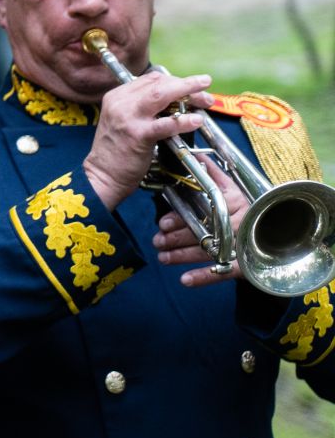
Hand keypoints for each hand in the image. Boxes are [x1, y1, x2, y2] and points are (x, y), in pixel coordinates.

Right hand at [83, 71, 212, 209]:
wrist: (102, 176)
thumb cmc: (116, 151)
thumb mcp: (123, 120)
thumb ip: (143, 108)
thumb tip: (176, 101)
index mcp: (117, 96)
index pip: (151, 79)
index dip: (175, 80)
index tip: (190, 87)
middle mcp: (121, 103)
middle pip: (159, 83)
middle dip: (186, 84)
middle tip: (205, 87)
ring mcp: (128, 118)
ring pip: (161, 95)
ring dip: (187, 92)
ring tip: (206, 98)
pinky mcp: (137, 135)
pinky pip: (165, 124)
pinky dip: (183, 121)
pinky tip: (196, 121)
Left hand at [152, 158, 249, 286]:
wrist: (280, 235)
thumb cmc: (250, 211)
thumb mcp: (235, 192)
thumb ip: (217, 176)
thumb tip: (199, 157)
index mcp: (233, 206)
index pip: (201, 213)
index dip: (179, 219)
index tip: (162, 224)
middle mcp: (237, 226)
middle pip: (201, 234)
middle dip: (175, 239)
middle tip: (157, 242)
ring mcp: (242, 248)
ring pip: (206, 253)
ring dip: (181, 257)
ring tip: (163, 258)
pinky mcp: (246, 267)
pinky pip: (222, 274)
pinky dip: (203, 278)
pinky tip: (185, 281)